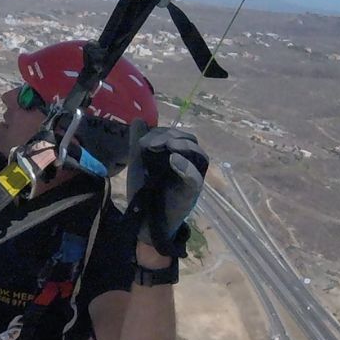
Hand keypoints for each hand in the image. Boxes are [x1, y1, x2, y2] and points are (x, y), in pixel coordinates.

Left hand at [126, 126, 206, 257]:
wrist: (143, 219)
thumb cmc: (144, 191)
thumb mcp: (139, 162)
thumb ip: (139, 141)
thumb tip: (138, 119)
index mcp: (178, 156)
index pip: (179, 136)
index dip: (165, 132)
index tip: (146, 140)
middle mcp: (189, 165)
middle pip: (192, 142)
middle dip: (173, 137)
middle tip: (153, 143)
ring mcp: (192, 179)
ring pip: (200, 156)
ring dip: (183, 147)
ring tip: (166, 147)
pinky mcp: (191, 193)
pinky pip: (196, 178)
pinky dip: (186, 167)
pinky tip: (173, 160)